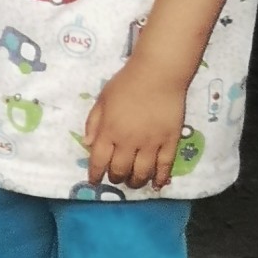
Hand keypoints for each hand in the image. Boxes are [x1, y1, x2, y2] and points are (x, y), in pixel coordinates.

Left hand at [82, 60, 187, 189]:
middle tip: (116, 177)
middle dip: (116, 178)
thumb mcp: (103, 98)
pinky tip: (156, 184)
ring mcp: (151, 143)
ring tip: (133, 182)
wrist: (158, 73)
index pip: (98, 160)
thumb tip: (88, 144)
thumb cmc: (127, 82)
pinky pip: (165, 166)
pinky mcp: (170, 141)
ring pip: (142, 173)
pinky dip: (160, 178)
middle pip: (120, 170)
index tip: (94, 180)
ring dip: (135, 182)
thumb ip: (93, 122)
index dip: (95, 174)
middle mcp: (128, 141)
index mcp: (109, 130)